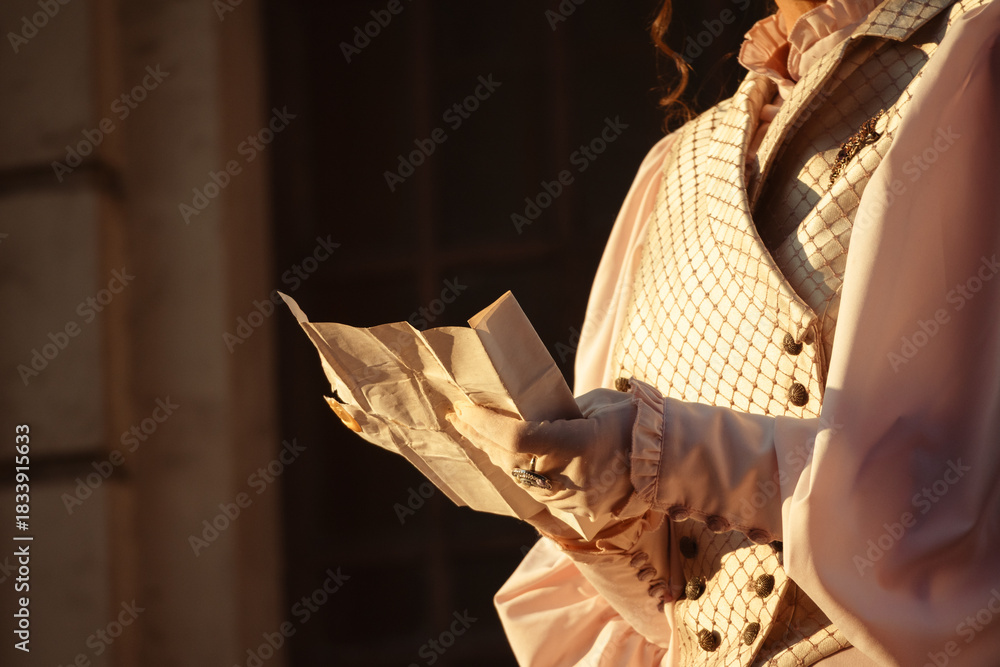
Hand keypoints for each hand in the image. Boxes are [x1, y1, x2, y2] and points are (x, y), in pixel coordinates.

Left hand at [446, 388, 635, 521]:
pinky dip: (513, 470)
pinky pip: (532, 489)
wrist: (665, 459)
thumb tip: (518, 412)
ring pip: (516, 477)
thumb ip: (556, 412)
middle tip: (458, 416)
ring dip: (492, 454)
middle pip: (508, 459)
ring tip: (473, 431)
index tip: (463, 409)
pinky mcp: (572, 508)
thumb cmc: (630, 420)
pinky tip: (498, 453)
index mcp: (579, 444)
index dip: (485, 424)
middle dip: (479, 436)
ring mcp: (572, 498)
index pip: (517, 438)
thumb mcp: (592, 406)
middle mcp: (572, 476)